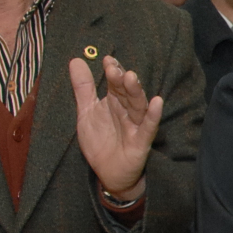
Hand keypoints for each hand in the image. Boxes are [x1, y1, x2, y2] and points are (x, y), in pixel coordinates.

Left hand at [67, 55, 161, 197]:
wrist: (108, 173)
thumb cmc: (100, 141)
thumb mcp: (86, 112)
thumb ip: (83, 88)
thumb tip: (76, 59)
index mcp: (115, 102)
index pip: (115, 83)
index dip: (112, 71)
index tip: (107, 60)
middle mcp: (126, 111)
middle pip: (126, 92)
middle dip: (121, 80)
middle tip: (114, 69)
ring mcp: (135, 125)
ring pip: (137, 105)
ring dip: (135, 91)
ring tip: (131, 77)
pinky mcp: (141, 141)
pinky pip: (148, 127)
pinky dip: (153, 115)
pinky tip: (157, 102)